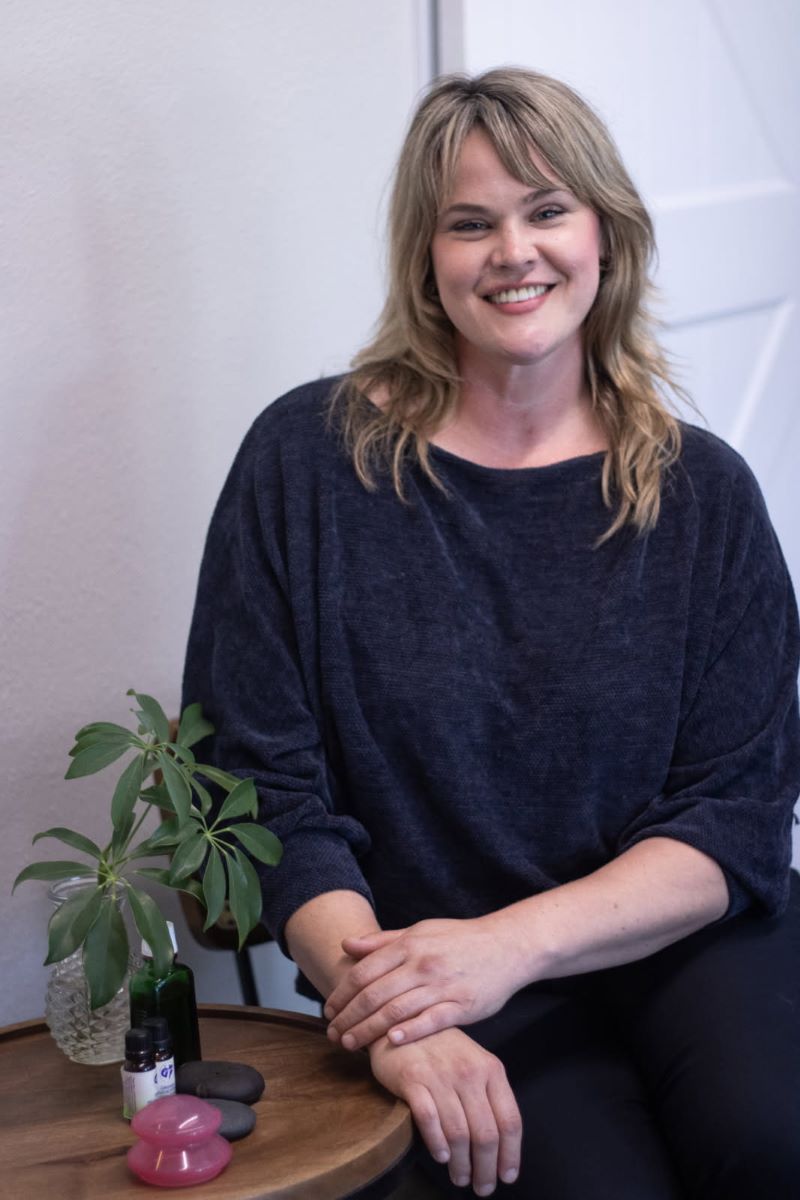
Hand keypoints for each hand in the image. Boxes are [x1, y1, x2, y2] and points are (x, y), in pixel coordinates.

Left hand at [325, 915, 527, 1050]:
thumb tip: (346, 944)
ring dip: (368, 1030)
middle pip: (374, 995)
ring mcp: (442, 985)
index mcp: (409, 945)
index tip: (328, 1011)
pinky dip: (408, 1031)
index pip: (364, 972)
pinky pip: (430, 1021)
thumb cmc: (459, 939)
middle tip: (332, 1035)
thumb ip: (382, 942)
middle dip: (348, 1018)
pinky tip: (390, 1041)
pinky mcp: (462, 1005)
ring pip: (396, 1011)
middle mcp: (422, 964)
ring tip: (350, 1045)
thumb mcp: (420, 931)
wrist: (507, 946)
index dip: (341, 994)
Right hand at [368, 1028, 521, 1195]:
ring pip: (458, 1133)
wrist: (403, 1021)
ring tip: (460, 1178)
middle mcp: (469, 1072)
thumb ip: (488, 1096)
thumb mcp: (474, 1063)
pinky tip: (441, 1156)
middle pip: (485, 1133)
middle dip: (486, 1168)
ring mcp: (441, 1075)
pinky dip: (437, 1143)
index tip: (507, 1176)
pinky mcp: (413, 1079)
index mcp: (491, 1069)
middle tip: (482, 1187)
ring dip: (461, 1164)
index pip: (510, 1120)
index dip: (511, 1154)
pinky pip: (429, 1119)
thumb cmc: (442, 1049)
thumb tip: (500, 1143)